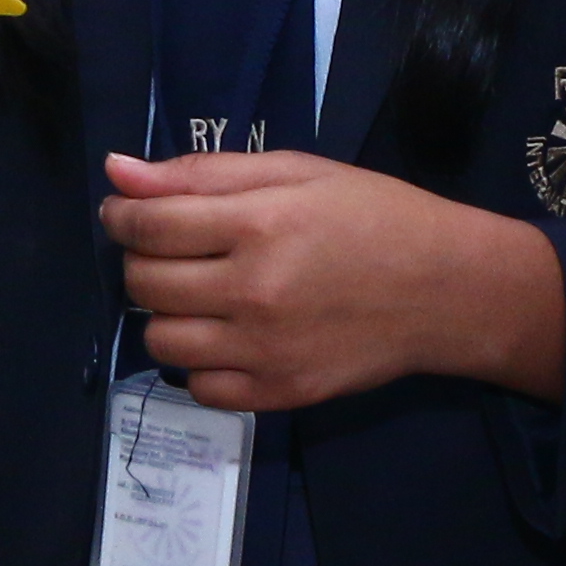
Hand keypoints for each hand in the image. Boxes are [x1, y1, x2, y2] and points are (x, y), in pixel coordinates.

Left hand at [94, 148, 564, 412]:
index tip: (125, 211)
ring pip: (161, 341)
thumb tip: (117, 172)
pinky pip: (200, 387)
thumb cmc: (374, 215)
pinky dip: (201, 362)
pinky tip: (228, 334)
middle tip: (173, 249)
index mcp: (259, 224)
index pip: (147, 225)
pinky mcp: (280, 394)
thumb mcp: (295, 171)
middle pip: (144, 284)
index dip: (121, 215)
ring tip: (201, 293)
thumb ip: (201, 173)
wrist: (448, 290)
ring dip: (167, 314)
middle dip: (142, 260)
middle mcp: (255, 292)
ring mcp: (266, 351)